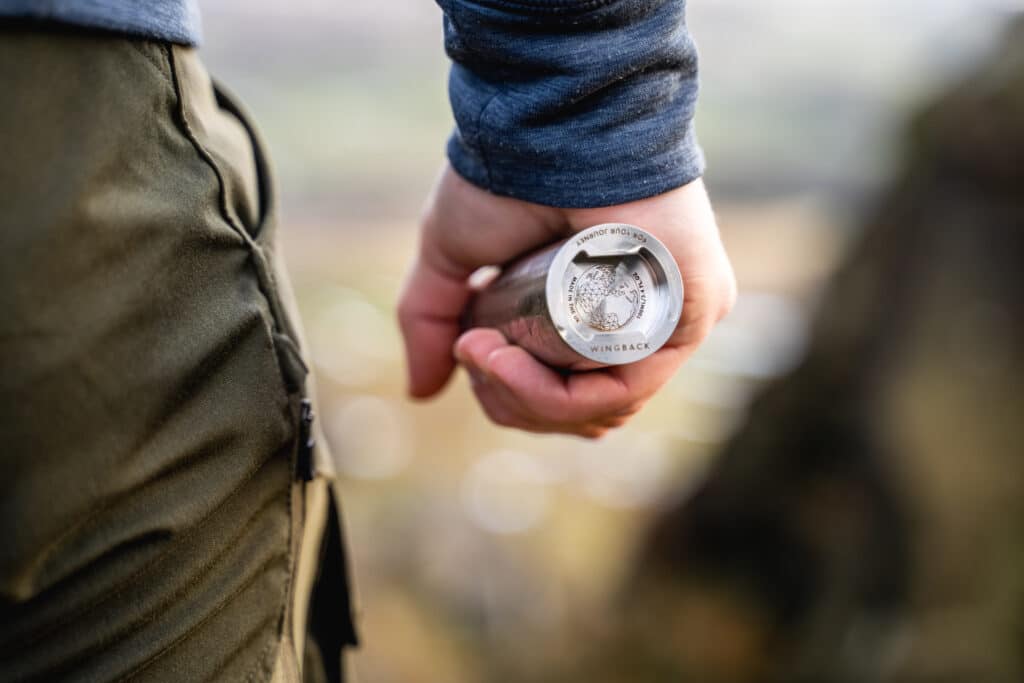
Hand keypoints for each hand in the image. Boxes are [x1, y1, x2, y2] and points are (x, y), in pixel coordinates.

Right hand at [397, 163, 735, 437]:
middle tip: (471, 352)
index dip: (511, 396)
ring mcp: (670, 323)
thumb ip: (433, 322)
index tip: (466, 352)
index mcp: (595, 312)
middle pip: (579, 413)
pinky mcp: (691, 317)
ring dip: (523, 397)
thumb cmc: (508, 176)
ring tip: (482, 351)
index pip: (565, 396)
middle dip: (510, 401)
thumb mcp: (454, 258)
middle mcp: (639, 323)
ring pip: (599, 410)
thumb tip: (420, 393)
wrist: (550, 127)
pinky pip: (623, 391)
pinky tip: (506, 360)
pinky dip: (554, 394)